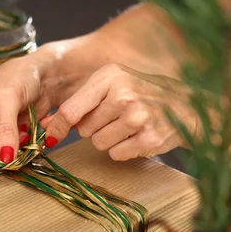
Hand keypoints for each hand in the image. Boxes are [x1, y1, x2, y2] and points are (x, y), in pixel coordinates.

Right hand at [0, 49, 56, 170]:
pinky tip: (20, 145)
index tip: (10, 160)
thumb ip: (6, 127)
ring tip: (22, 138)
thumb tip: (4, 158)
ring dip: (5, 157)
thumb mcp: (11, 96)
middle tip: (21, 147)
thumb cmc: (20, 76)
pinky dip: (9, 159)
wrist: (36, 76)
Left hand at [41, 63, 194, 160]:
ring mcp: (138, 117)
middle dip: (93, 129)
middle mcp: (124, 95)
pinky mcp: (150, 138)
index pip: (71, 109)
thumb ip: (79, 102)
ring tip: (126, 127)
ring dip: (108, 140)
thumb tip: (43, 125)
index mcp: (111, 76)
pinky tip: (137, 136)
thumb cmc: (144, 93)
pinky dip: (123, 149)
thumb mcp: (113, 84)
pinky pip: (117, 154)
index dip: (58, 125)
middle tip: (113, 119)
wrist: (187, 105)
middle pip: (84, 130)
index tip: (52, 134)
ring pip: (99, 143)